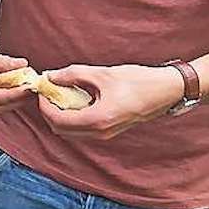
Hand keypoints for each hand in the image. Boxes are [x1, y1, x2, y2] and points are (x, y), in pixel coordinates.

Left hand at [37, 63, 184, 139]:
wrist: (166, 91)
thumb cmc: (138, 81)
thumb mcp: (102, 74)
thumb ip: (72, 75)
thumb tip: (50, 76)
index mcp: (97, 120)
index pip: (58, 120)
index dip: (44, 106)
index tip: (42, 90)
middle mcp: (100, 132)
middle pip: (61, 130)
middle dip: (50, 111)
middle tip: (48, 92)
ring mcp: (106, 135)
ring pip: (71, 132)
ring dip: (61, 115)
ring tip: (61, 93)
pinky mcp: (110, 131)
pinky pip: (83, 129)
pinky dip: (73, 117)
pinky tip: (76, 98)